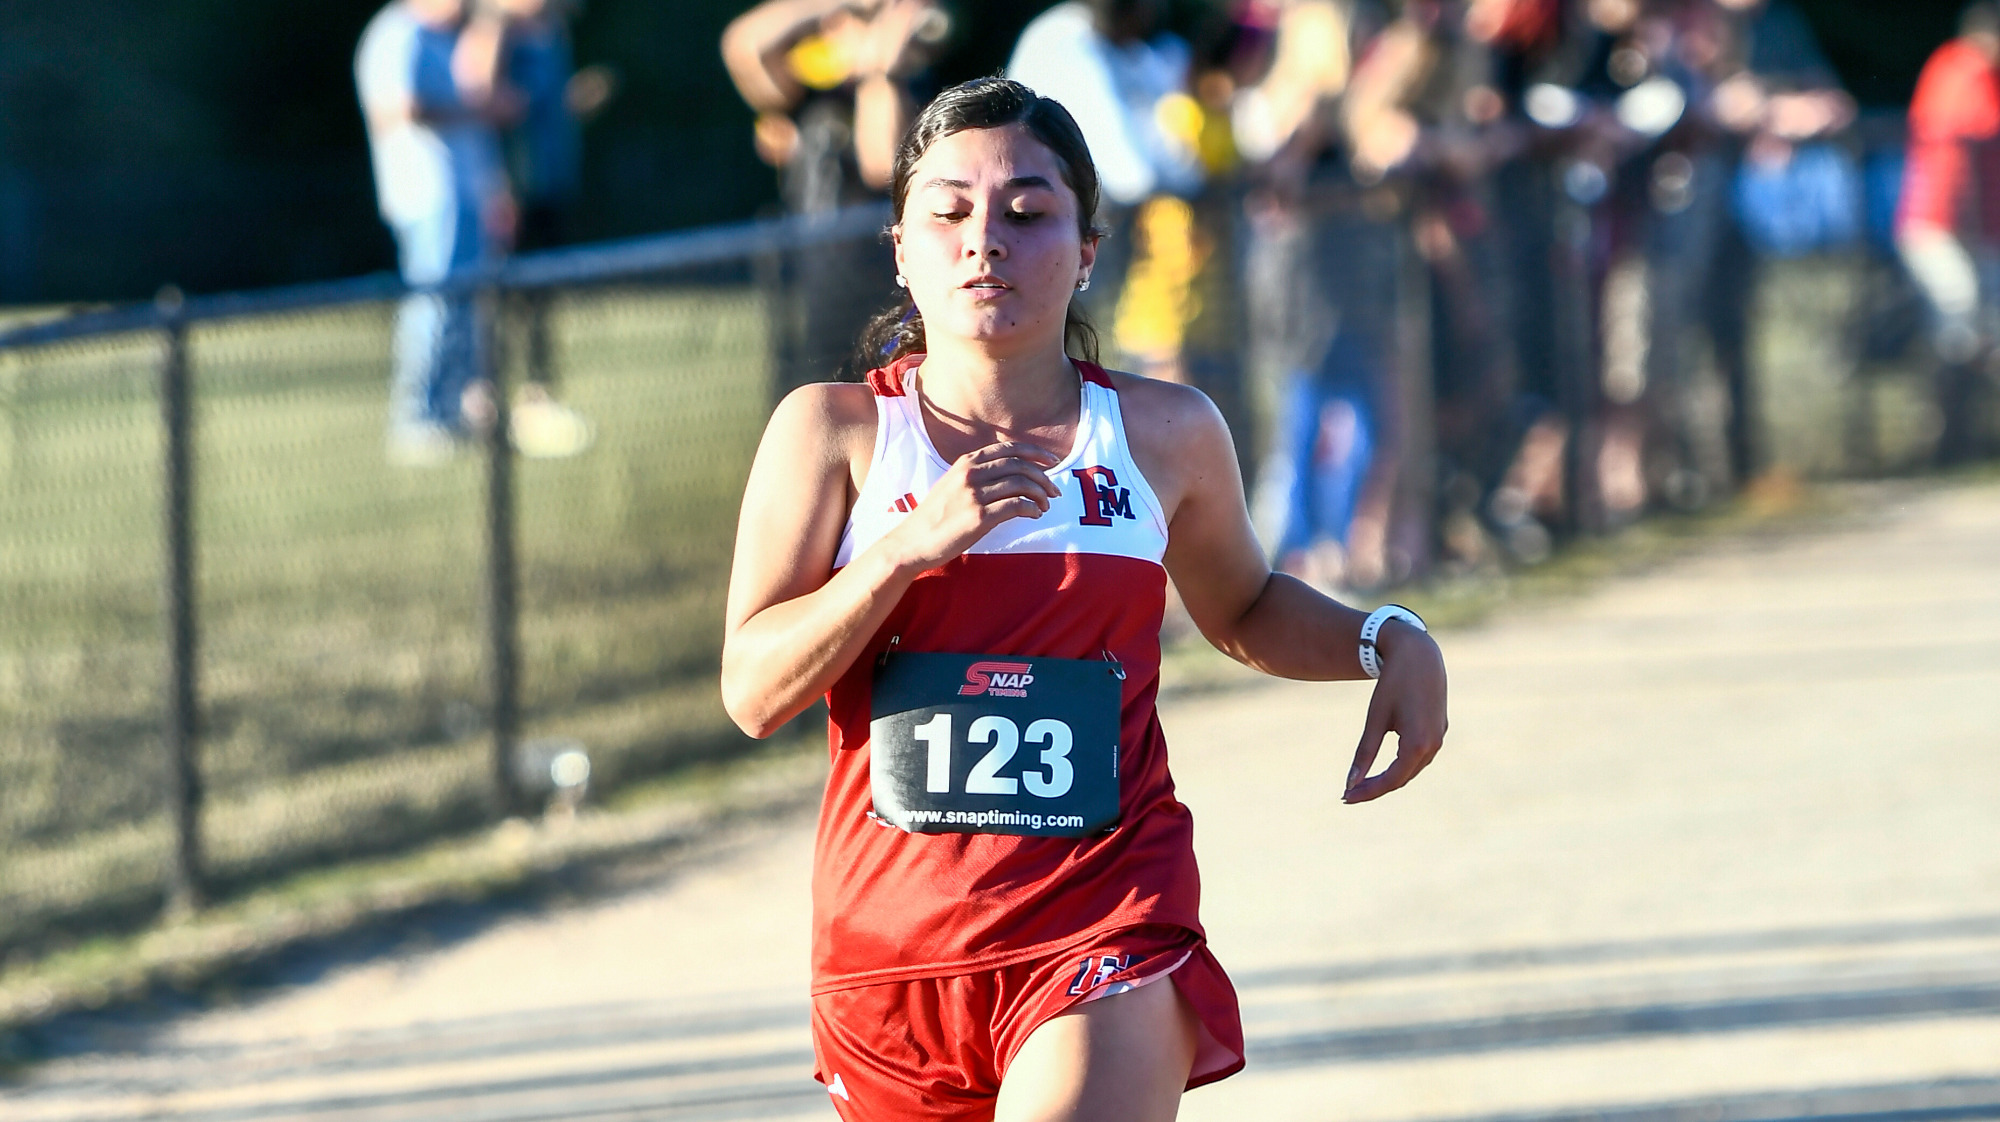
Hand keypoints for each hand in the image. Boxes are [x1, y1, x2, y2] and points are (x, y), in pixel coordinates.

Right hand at [882, 441, 1060, 573]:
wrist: (914, 541)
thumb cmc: (935, 517)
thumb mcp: (953, 484)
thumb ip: (977, 474)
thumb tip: (1012, 474)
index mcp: (967, 462)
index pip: (1009, 448)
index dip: (1036, 452)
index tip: (1052, 462)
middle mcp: (971, 473)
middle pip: (1020, 465)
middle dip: (1043, 477)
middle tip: (1054, 491)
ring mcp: (975, 494)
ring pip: (1022, 484)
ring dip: (1040, 495)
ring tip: (1045, 506)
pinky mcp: (979, 516)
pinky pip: (1017, 506)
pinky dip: (1032, 509)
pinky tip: (1035, 515)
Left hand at [1344, 622, 1448, 802]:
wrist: (1419, 654)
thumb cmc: (1393, 684)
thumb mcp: (1375, 719)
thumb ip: (1364, 753)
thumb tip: (1351, 782)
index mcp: (1418, 744)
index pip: (1391, 780)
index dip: (1368, 791)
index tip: (1345, 797)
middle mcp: (1433, 745)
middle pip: (1402, 778)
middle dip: (1375, 787)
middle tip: (1348, 793)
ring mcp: (1439, 737)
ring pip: (1412, 769)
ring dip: (1389, 778)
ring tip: (1363, 783)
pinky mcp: (1439, 729)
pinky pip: (1420, 756)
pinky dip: (1402, 765)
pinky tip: (1385, 767)